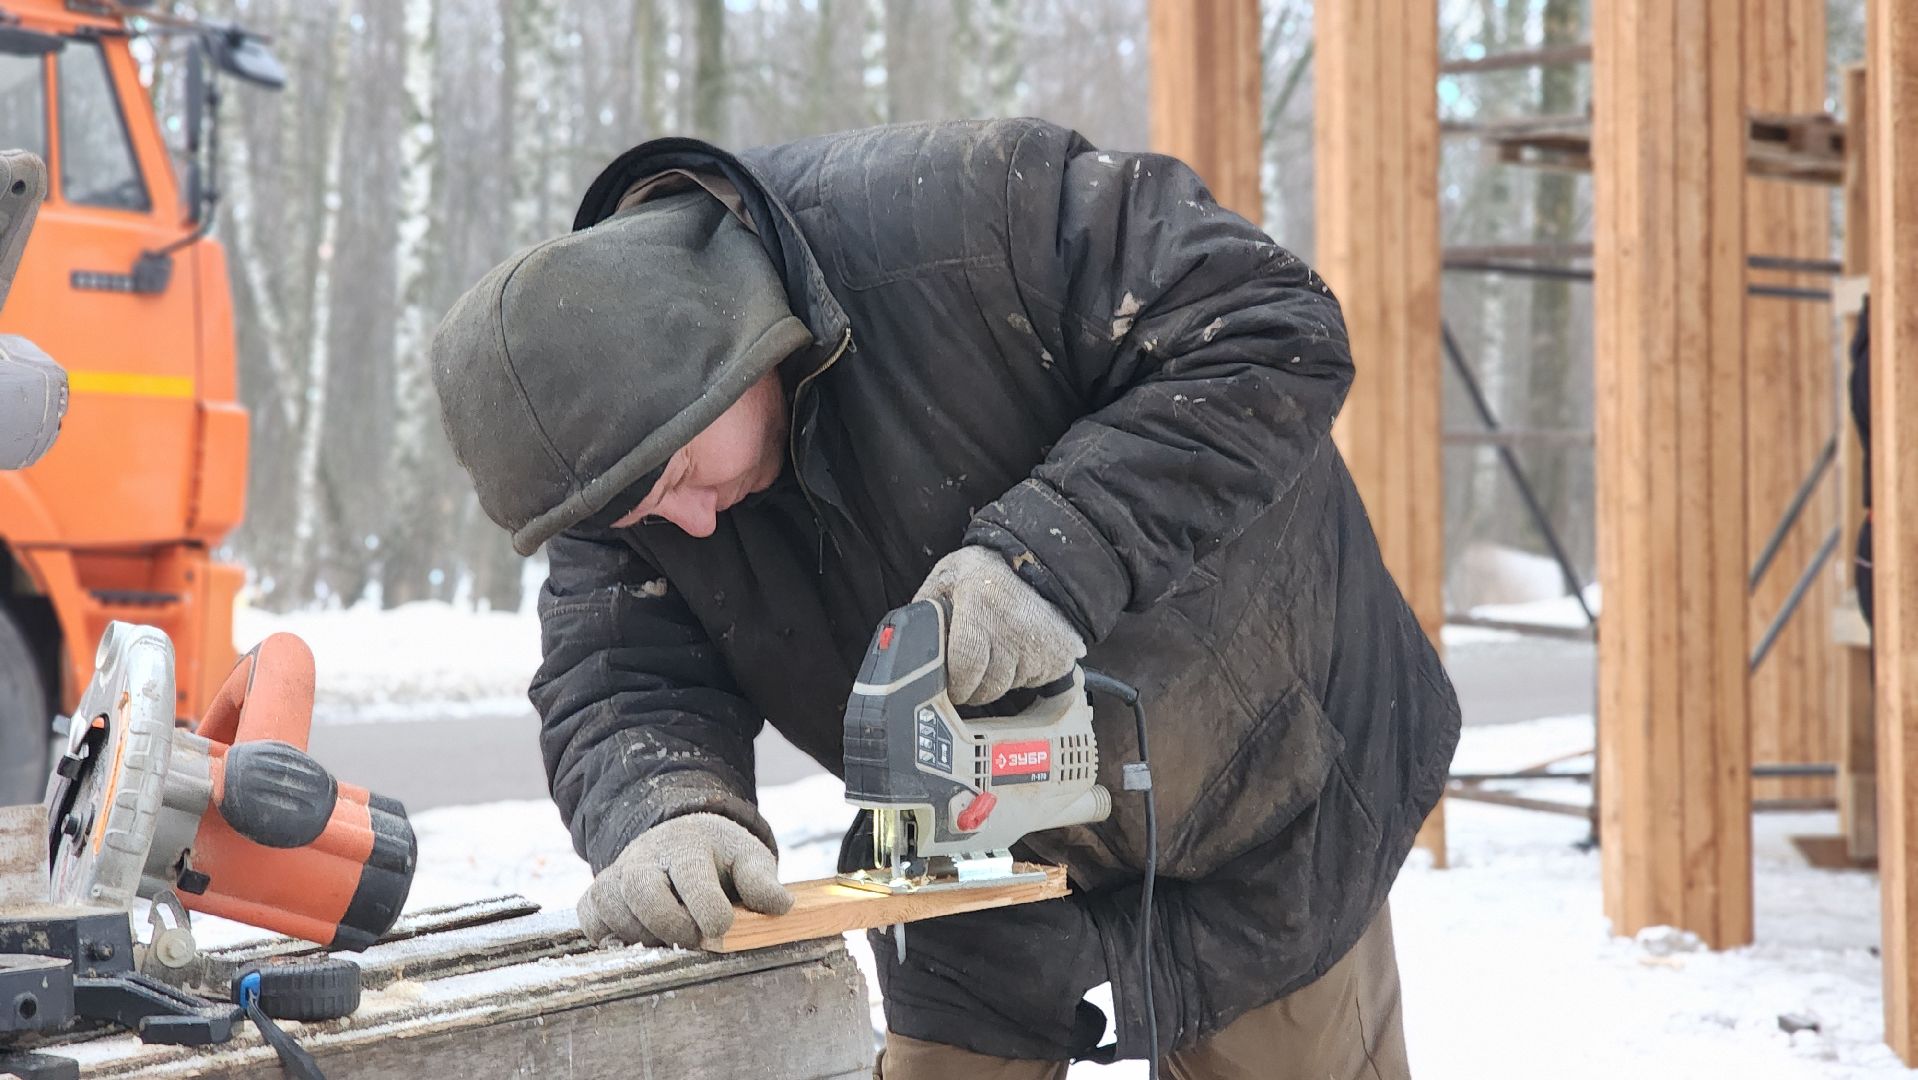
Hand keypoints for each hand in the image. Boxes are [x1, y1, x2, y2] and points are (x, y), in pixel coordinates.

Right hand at [575, 813, 793, 947]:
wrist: (681, 840)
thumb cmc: (720, 857)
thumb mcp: (748, 858)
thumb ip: (762, 881)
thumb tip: (781, 905)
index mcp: (688, 845)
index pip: (691, 877)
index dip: (708, 911)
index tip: (722, 928)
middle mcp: (645, 857)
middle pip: (642, 891)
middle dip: (671, 925)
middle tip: (695, 940)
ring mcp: (618, 875)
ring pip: (615, 911)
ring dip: (646, 936)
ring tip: (673, 937)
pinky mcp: (598, 895)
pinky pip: (592, 922)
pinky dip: (612, 938)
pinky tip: (642, 937)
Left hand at [914, 546, 1085, 705]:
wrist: (1036, 560)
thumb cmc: (983, 572)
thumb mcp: (944, 580)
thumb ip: (924, 614)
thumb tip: (902, 647)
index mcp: (979, 607)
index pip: (965, 668)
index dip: (954, 684)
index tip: (950, 684)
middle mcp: (1013, 627)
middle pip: (987, 687)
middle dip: (972, 687)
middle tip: (969, 669)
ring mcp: (1041, 644)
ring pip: (1009, 687)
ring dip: (997, 680)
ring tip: (995, 650)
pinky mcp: (1060, 656)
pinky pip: (1033, 682)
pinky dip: (1022, 674)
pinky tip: (1017, 650)